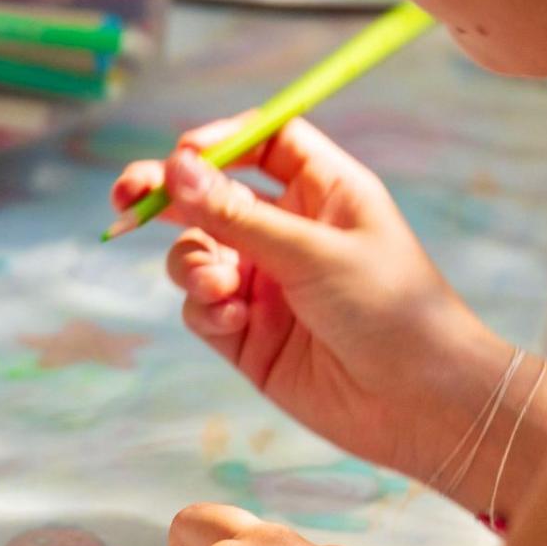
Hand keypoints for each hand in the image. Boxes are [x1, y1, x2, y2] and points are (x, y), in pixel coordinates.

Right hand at [111, 116, 511, 483]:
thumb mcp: (313, 251)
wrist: (421, 403)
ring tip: (218, 287)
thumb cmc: (391, 309)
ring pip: (196, 254)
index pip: (262, 143)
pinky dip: (205, 308)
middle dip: (166, 195)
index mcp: (324, 192)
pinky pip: (202, 308)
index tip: (181, 154)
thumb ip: (238, 215)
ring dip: (191, 263)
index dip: (218, 142)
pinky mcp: (249, 336)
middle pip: (212, 195)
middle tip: (125, 198)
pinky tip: (231, 320)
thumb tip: (174, 168)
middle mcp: (290, 231)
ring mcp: (267, 284)